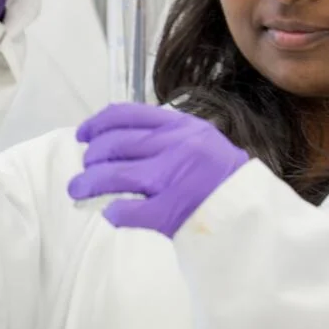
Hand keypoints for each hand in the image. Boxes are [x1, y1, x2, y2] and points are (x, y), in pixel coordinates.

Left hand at [68, 104, 249, 236]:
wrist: (251, 214)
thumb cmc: (222, 178)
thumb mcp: (201, 141)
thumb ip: (167, 134)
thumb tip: (117, 135)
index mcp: (181, 126)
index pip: (127, 115)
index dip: (97, 123)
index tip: (82, 134)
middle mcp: (176, 148)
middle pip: (116, 144)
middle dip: (91, 156)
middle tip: (83, 167)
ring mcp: (173, 180)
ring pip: (114, 176)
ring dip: (89, 183)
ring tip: (77, 189)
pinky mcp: (171, 213)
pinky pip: (128, 211)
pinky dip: (114, 212)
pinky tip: (111, 214)